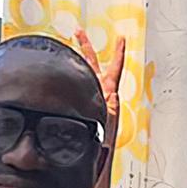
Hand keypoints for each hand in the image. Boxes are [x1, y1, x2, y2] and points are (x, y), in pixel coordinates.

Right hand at [75, 28, 125, 145]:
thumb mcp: (108, 118)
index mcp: (110, 95)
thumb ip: (109, 105)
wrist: (96, 156)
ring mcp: (93, 98)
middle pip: (94, 64)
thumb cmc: (103, 142)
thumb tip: (109, 94)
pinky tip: (65, 67)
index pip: (115, 68)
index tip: (121, 38)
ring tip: (70, 42)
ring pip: (86, 72)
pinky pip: (81, 84)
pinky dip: (75, 75)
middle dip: (86, 47)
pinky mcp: (86, 104)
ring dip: (78, 58)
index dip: (118, 52)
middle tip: (78, 31)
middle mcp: (101, 93)